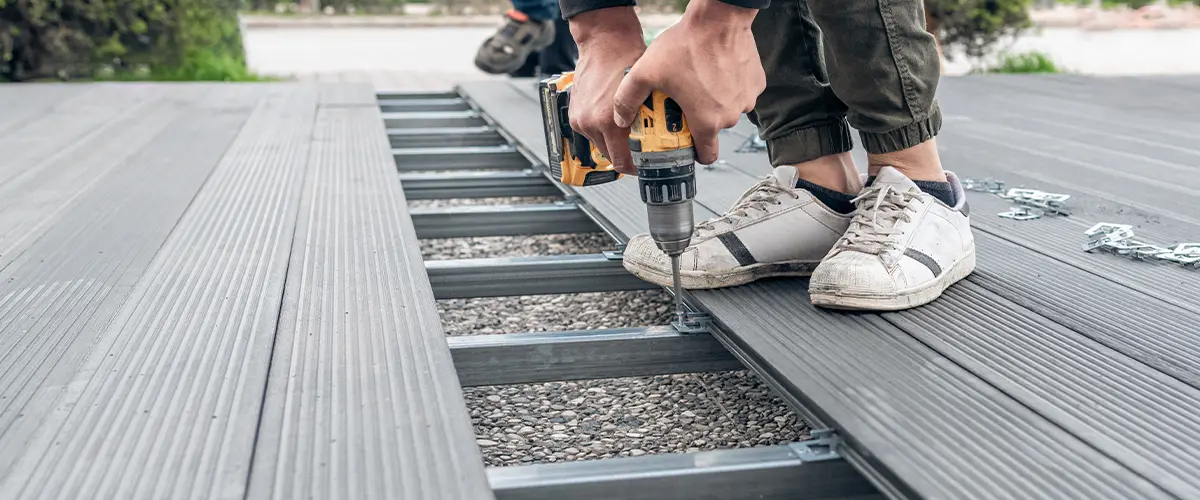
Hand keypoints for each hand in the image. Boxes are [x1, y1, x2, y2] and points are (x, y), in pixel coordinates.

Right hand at [567, 7, 645, 174]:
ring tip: (628, 131)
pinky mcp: (574, 114)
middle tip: (642, 150)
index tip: (645, 167)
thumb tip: (663, 140)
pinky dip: (602, 130)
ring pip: (600, 144)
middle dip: (626, 155)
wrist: (604, 42)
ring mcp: (580, 120)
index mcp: (608, 123)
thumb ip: (649, 121)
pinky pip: (591, 132)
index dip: (636, 168)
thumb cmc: (626, 59)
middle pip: (611, 157)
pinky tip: (614, 119)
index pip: (622, 162)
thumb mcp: (646, 95)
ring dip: (614, 142)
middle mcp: (591, 124)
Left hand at [612, 0, 763, 164]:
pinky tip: (716, 71)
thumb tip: (620, 119)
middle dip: (700, 119)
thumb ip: (627, 99)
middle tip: (685, 101)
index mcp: (707, 121)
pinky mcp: (756, 83)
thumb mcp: (646, 72)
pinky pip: (741, 92)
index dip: (695, 153)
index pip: (706, 156)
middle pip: (714, 129)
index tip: (686, 144)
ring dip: (715, 102)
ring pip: (728, 109)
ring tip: (699, 81)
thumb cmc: (688, 44)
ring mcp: (746, 99)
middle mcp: (730, 115)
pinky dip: (730, 86)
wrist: (719, 17)